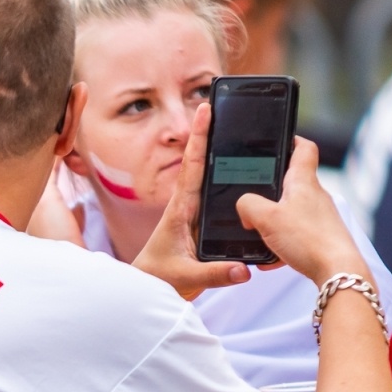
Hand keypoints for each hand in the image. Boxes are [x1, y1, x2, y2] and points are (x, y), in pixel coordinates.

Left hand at [130, 103, 251, 299]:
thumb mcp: (186, 277)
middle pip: (202, 162)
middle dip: (210, 132)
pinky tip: (243, 168)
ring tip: (233, 126)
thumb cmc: (159, 279)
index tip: (205, 109)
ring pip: (210, 176)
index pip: (192, 166)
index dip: (199, 137)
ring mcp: (193, 212)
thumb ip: (215, 273)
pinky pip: (216, 195)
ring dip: (220, 151)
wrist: (148, 289)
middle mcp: (187, 205)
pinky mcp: (201, 223)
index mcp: (180, 209)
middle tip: (220, 102)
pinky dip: (228, 178)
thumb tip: (243, 270)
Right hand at [234, 136, 369, 286]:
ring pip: (292, 211)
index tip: (280, 140)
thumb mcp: (266, 218)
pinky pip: (297, 235)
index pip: (303, 148)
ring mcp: (321, 217)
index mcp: (303, 182)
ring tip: (260, 234)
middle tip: (253, 197)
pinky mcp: (322, 238)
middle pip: (293, 182)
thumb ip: (248, 206)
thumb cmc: (309, 240)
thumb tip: (244, 207)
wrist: (337, 271)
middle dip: (272, 189)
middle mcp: (315, 196)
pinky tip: (273, 258)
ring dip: (275, 221)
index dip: (291, 140)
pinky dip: (282, 243)